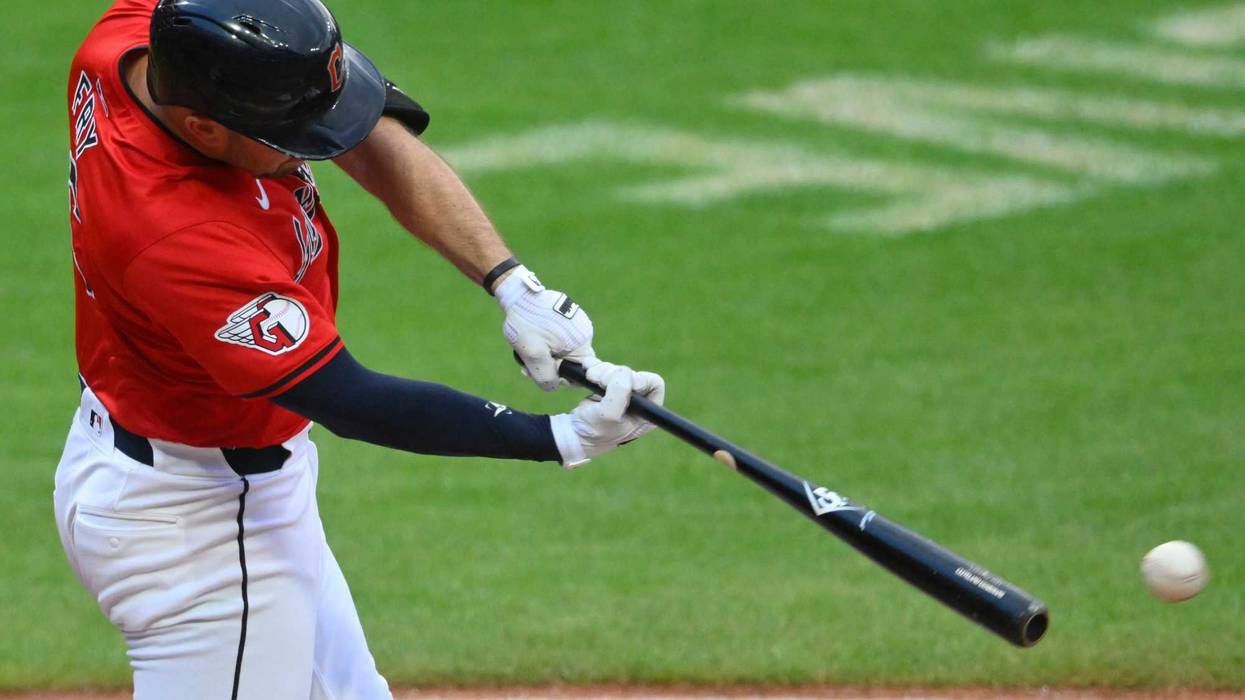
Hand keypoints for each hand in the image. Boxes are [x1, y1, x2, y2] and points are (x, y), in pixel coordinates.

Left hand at [495, 265, 596, 390]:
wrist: (518, 293)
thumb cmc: (526, 323)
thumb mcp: (533, 354)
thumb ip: (545, 376)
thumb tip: (553, 386)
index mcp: (581, 341)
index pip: (581, 372)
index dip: (563, 378)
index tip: (543, 373)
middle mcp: (585, 332)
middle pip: (570, 362)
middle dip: (549, 366)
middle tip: (527, 365)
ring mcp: (577, 322)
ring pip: (563, 351)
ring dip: (545, 356)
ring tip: (526, 349)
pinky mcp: (568, 316)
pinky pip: (560, 339)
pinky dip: (547, 343)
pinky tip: (532, 338)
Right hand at [548, 362, 665, 466]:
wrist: (573, 433)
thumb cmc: (594, 430)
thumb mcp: (609, 414)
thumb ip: (620, 392)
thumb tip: (624, 371)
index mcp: (646, 413)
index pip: (654, 384)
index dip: (639, 379)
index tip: (619, 383)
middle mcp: (638, 402)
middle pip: (633, 374)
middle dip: (613, 374)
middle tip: (598, 381)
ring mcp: (622, 393)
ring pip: (618, 370)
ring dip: (602, 371)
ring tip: (591, 378)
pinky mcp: (608, 386)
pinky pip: (606, 368)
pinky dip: (596, 366)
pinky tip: (587, 369)